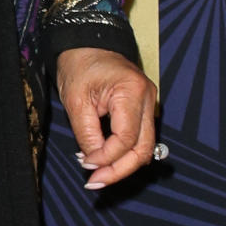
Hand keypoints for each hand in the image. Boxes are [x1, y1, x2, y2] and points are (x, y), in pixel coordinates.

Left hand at [55, 48, 157, 189]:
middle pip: (143, 148)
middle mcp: (147, 98)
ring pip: (144, 147)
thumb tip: (94, 163)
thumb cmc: (79, 64)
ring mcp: (149, 102)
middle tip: (95, 182)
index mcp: (132, 91)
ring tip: (98, 175)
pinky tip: (105, 160)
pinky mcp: (143, 108)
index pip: (126, 138)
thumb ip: (87, 134)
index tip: (86, 165)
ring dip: (122, 164)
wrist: (86, 42)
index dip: (107, 158)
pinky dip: (124, 152)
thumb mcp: (76, 100)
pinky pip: (139, 137)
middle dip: (119, 170)